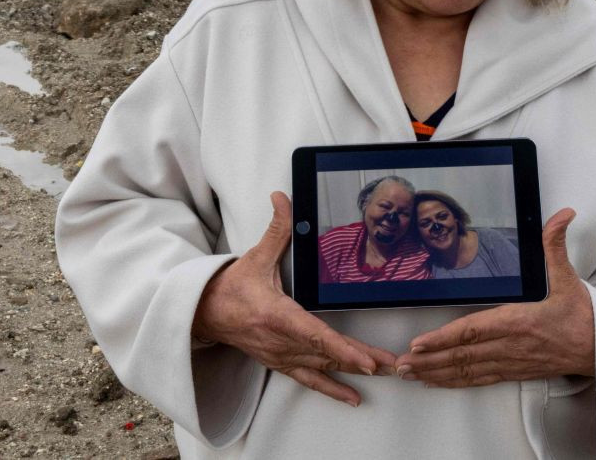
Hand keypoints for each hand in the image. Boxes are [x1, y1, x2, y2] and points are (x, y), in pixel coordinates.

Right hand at [193, 191, 397, 405]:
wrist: (204, 315)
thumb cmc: (231, 287)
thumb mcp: (255, 256)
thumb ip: (276, 229)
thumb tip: (282, 197)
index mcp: (276, 315)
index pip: (314, 336)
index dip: (341, 349)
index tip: (365, 360)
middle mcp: (280, 341)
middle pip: (327, 355)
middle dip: (361, 360)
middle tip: (391, 365)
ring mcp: (281, 356)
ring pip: (324, 368)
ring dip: (354, 373)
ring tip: (384, 373)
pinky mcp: (281, 363)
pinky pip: (310, 380)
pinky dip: (333, 389)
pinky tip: (354, 398)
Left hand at [394, 208, 592, 387]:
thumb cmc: (583, 316)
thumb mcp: (568, 276)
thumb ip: (555, 245)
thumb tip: (561, 215)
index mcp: (518, 321)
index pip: (473, 331)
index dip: (444, 338)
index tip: (420, 343)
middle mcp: (510, 346)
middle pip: (462, 356)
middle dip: (428, 361)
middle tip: (399, 365)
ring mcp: (510, 361)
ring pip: (467, 371)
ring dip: (435, 374)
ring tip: (408, 375)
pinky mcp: (514, 372)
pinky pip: (479, 379)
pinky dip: (455, 382)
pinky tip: (437, 382)